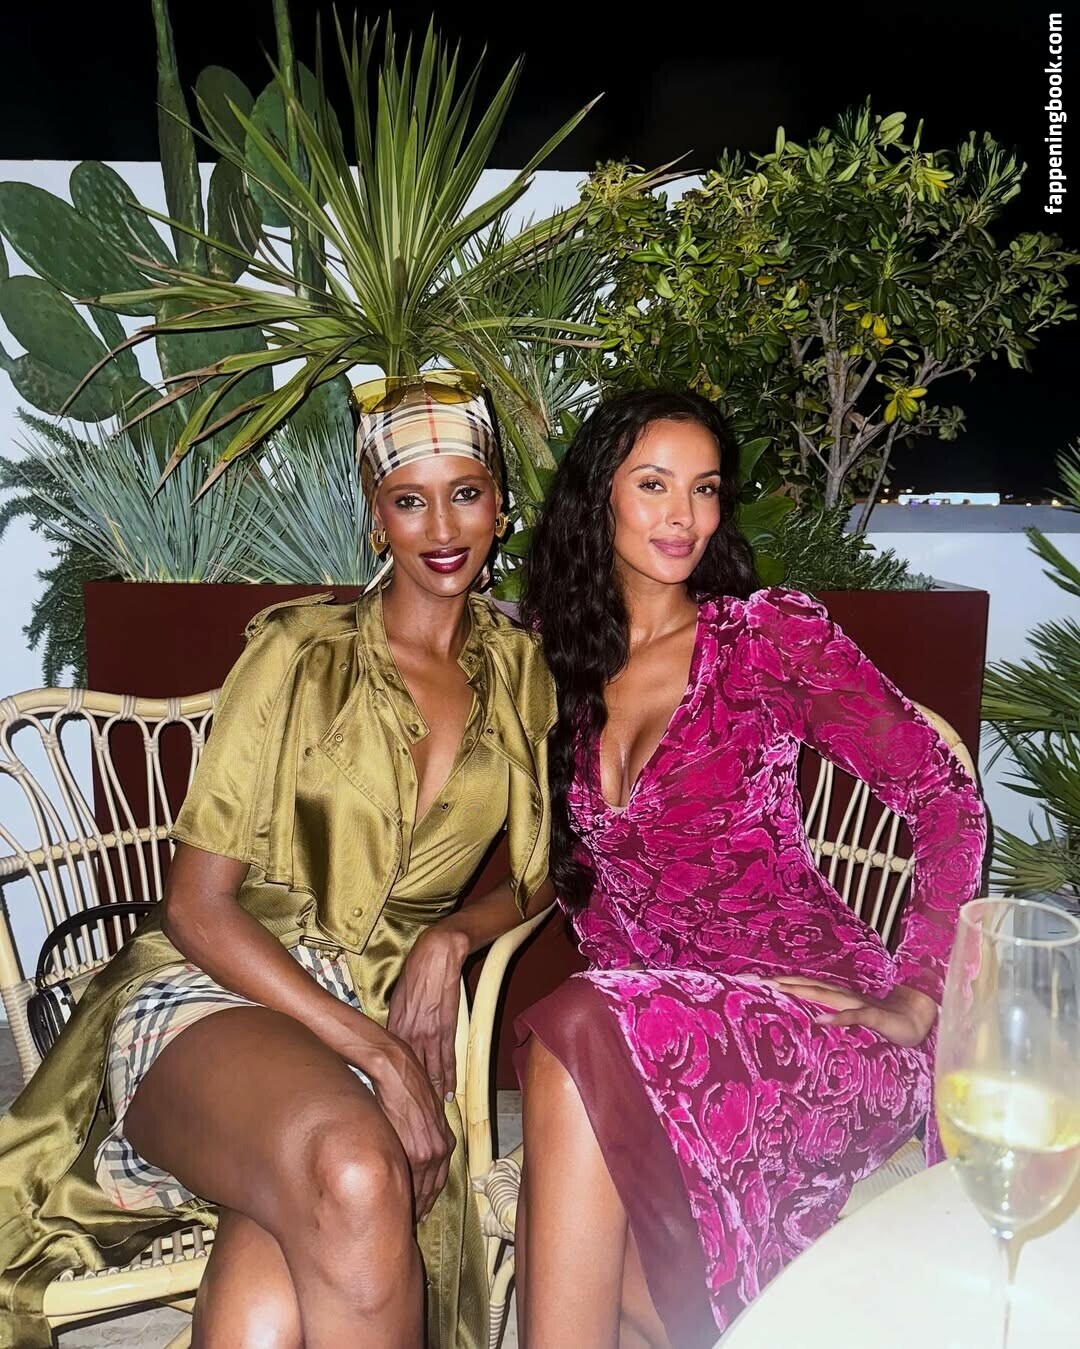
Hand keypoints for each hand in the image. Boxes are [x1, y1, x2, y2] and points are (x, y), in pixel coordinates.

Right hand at [363, 1030, 455, 1220]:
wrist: (398, 1074)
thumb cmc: (409, 1091)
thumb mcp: (426, 1117)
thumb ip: (425, 1138)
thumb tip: (416, 1155)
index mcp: (445, 1142)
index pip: (438, 1180)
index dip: (428, 1196)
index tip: (420, 1209)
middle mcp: (440, 1150)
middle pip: (431, 1189)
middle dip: (421, 1205)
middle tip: (410, 1221)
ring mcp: (428, 1153)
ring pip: (422, 1190)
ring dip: (412, 1206)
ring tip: (401, 1219)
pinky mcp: (414, 1153)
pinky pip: (411, 1183)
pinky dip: (404, 1196)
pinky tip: (395, 1205)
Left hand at [387, 927, 468, 1103]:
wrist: (436, 955)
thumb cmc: (415, 973)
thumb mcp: (397, 998)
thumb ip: (396, 1021)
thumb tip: (392, 1037)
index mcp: (395, 1026)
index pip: (390, 1063)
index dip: (391, 1084)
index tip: (393, 1100)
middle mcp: (409, 1034)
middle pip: (409, 1072)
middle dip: (410, 1096)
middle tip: (412, 1118)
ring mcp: (428, 1033)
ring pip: (429, 1071)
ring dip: (431, 1093)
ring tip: (432, 1114)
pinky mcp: (446, 1029)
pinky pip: (446, 1060)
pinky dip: (447, 1079)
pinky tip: (447, 1094)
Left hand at [765, 977, 937, 1047]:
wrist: (918, 1018)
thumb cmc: (884, 1020)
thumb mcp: (856, 1019)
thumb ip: (837, 1017)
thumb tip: (814, 1021)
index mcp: (839, 997)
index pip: (807, 987)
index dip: (785, 983)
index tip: (760, 982)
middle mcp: (845, 997)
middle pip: (810, 986)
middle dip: (785, 983)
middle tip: (760, 981)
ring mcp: (859, 1005)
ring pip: (827, 995)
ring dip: (803, 992)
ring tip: (781, 990)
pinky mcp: (874, 1017)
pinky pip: (854, 1016)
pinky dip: (837, 1017)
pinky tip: (820, 1020)